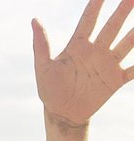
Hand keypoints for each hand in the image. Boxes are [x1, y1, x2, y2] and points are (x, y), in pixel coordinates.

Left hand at [32, 0, 133, 124]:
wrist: (62, 113)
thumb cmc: (49, 89)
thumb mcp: (43, 67)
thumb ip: (41, 44)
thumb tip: (34, 19)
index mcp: (78, 46)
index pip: (89, 20)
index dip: (96, 5)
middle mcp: (95, 51)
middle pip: (112, 27)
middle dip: (122, 11)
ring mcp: (106, 64)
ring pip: (126, 44)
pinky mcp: (115, 80)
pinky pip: (133, 70)